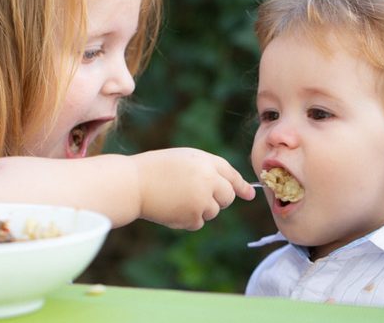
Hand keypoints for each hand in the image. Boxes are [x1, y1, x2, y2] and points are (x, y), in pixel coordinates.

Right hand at [133, 148, 254, 229]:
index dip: (241, 185)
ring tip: (176, 198)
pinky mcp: (193, 216)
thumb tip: (227, 189)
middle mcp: (209, 179)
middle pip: (227, 196)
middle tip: (198, 196)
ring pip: (213, 211)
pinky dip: (187, 220)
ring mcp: (202, 199)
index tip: (249, 194)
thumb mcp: (183, 160)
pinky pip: (198, 223)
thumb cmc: (154, 169)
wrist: (133, 183)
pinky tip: (171, 209)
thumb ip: (205, 170)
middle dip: (219, 199)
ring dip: (200, 210)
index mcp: (205, 161)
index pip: (230, 174)